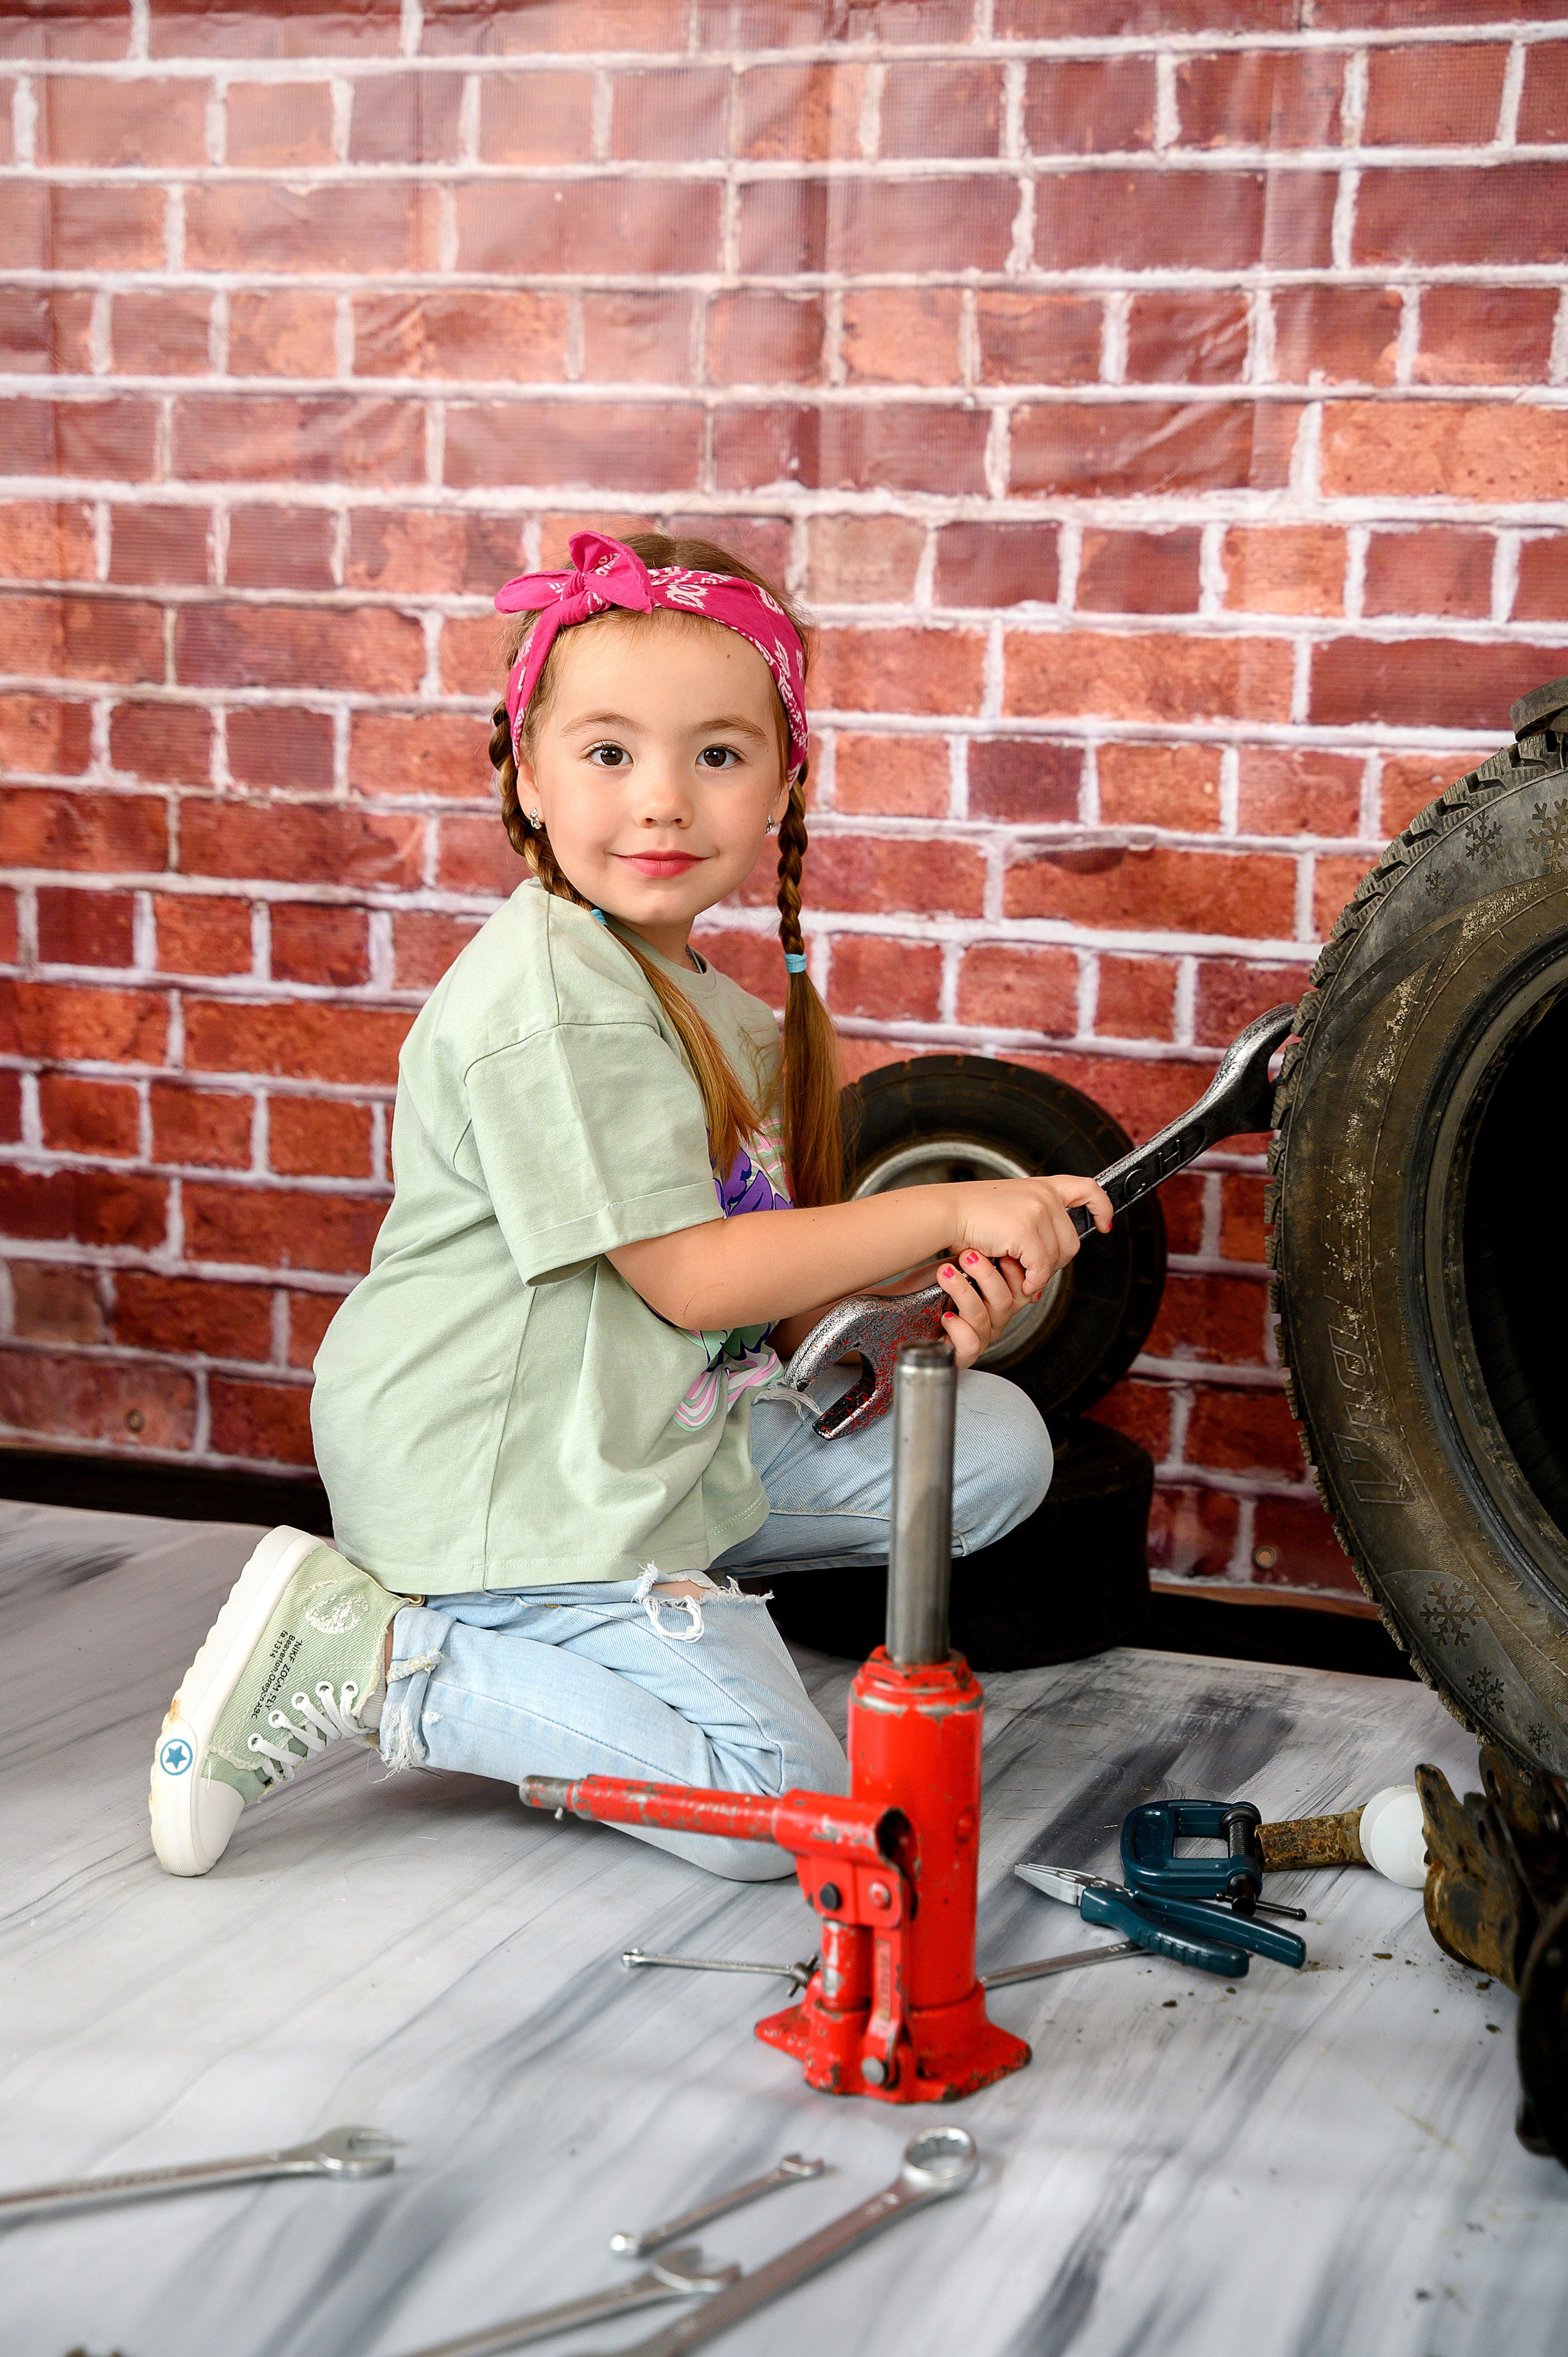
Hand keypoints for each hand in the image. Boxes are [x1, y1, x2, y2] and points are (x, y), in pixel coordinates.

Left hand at [933, 1251, 1028, 1370]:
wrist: (898, 1308)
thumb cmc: (926, 1289)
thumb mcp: (954, 1268)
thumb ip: (976, 1262)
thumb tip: (991, 1245)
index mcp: (997, 1301)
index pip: (1022, 1291)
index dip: (1015, 1273)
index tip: (999, 1253)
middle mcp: (993, 1322)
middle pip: (1005, 1302)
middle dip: (987, 1275)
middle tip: (968, 1256)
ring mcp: (979, 1339)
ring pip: (983, 1317)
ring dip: (963, 1292)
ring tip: (945, 1275)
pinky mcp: (961, 1356)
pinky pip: (970, 1344)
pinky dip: (959, 1327)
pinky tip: (946, 1315)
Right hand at [949, 1173, 1112, 1301]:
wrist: (945, 1213)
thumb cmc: (968, 1214)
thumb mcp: (1008, 1209)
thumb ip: (1033, 1223)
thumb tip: (1047, 1259)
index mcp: (1041, 1187)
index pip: (1086, 1188)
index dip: (1100, 1206)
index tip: (1104, 1223)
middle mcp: (1043, 1196)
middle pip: (1071, 1239)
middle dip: (1056, 1261)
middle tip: (1032, 1268)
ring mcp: (1037, 1211)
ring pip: (1058, 1256)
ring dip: (1041, 1272)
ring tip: (1019, 1272)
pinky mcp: (1026, 1231)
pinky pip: (1041, 1267)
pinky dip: (1033, 1279)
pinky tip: (1020, 1280)